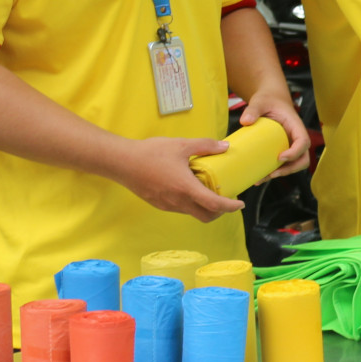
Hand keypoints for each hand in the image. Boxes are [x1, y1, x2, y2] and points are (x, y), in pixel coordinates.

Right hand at [114, 137, 244, 220]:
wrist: (120, 161)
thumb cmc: (151, 152)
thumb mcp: (181, 145)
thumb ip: (205, 146)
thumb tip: (225, 145)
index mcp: (186, 188)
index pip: (214, 205)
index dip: (230, 207)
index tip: (240, 203)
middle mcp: (177, 201)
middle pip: (205, 216)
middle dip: (220, 211)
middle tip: (226, 199)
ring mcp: (166, 205)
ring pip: (192, 213)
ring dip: (204, 207)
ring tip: (208, 190)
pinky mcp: (158, 204)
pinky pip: (180, 209)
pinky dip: (191, 204)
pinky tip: (189, 188)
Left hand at [238, 89, 311, 179]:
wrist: (270, 100)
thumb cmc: (268, 100)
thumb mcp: (260, 101)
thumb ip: (253, 109)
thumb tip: (245, 121)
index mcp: (296, 126)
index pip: (303, 141)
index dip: (295, 152)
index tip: (280, 157)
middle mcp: (295, 137)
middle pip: (303, 158)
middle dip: (290, 169)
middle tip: (273, 173)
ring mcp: (290, 145)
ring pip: (294, 164)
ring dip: (281, 174)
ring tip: (262, 179)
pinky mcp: (281, 149)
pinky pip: (282, 164)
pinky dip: (273, 172)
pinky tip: (259, 178)